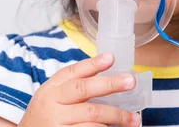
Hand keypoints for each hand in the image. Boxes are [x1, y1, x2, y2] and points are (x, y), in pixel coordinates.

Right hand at [18, 52, 140, 126]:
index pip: (72, 72)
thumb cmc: (44, 117)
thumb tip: (107, 76)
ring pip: (91, 115)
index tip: (111, 57)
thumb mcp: (51, 97)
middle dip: (110, 84)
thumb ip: (72, 86)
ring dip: (116, 116)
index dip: (92, 64)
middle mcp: (52, 104)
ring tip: (133, 119)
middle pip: (84, 90)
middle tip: (130, 82)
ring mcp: (57, 123)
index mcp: (51, 90)